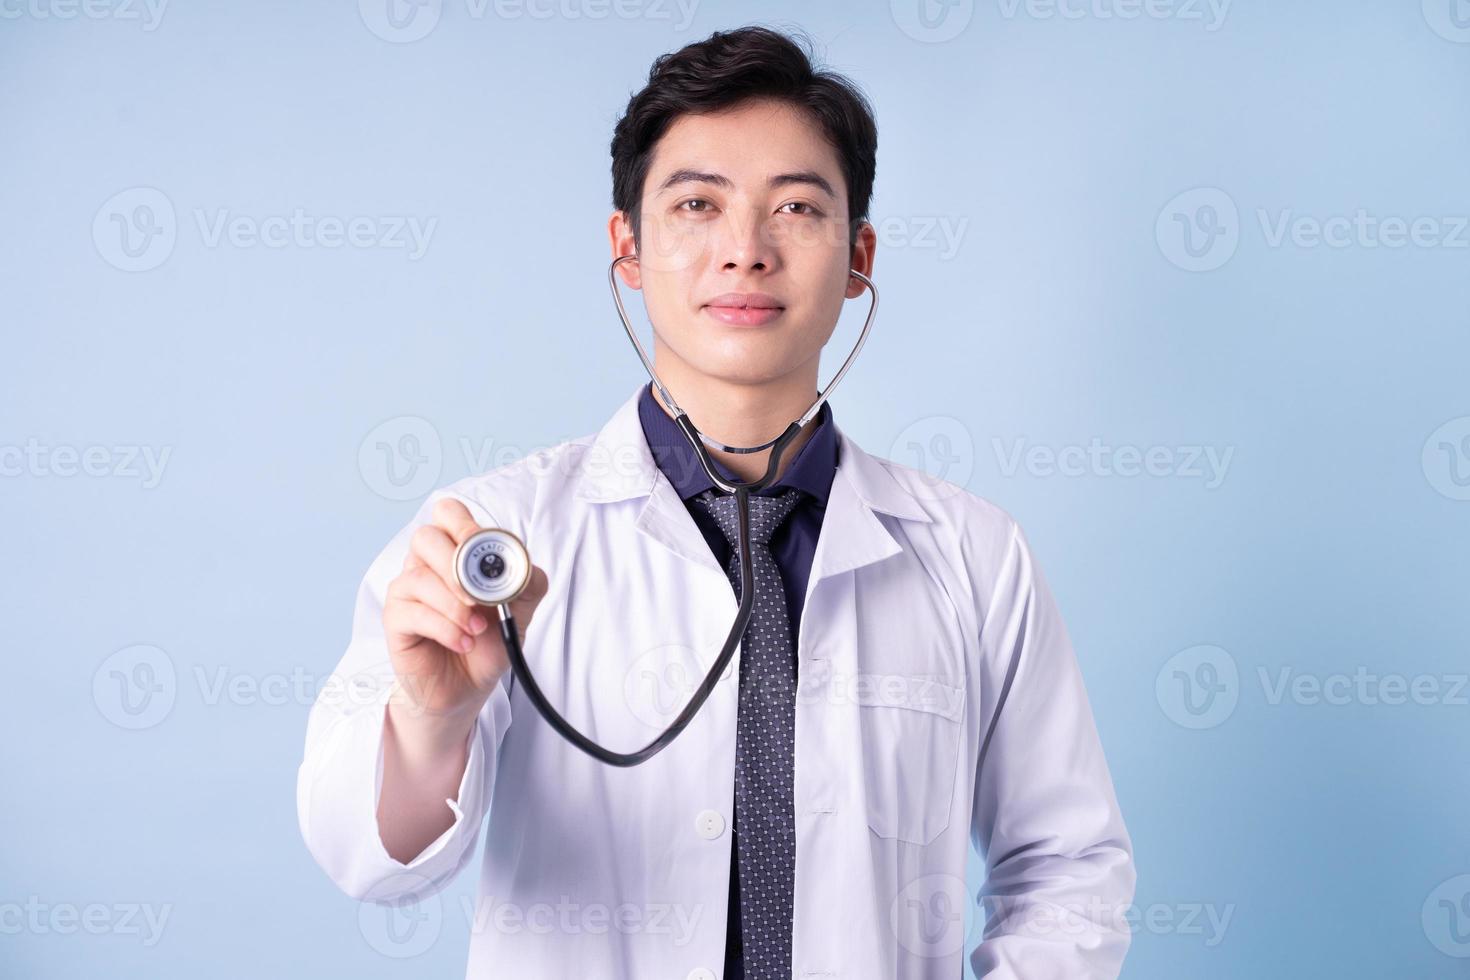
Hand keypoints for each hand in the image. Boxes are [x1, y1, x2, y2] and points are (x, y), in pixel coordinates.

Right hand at [382, 496, 547, 719]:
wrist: (469, 685)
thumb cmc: (489, 641)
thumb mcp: (520, 610)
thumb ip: (527, 584)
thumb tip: (525, 568)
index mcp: (455, 551)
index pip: (447, 513)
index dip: (464, 524)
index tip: (484, 550)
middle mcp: (426, 564)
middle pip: (426, 537)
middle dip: (455, 565)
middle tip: (479, 596)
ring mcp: (407, 590)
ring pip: (419, 577)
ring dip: (455, 605)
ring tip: (477, 629)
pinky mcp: (396, 619)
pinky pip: (414, 613)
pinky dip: (445, 629)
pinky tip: (463, 642)